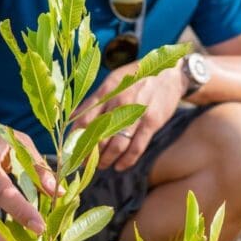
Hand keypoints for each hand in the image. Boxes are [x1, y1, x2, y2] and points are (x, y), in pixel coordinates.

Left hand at [71, 59, 186, 170]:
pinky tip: (119, 166)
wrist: (170, 73)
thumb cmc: (136, 78)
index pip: (84, 120)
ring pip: (116, 145)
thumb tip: (71, 117)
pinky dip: (126, 161)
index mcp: (106, 91)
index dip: (75, 140)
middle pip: (98, 136)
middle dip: (89, 155)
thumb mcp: (113, 82)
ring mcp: (136, 113)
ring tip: (102, 166)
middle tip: (84, 164)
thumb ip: (93, 100)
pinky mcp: (152, 122)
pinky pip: (136, 148)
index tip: (71, 151)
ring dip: (106, 160)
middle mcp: (119, 102)